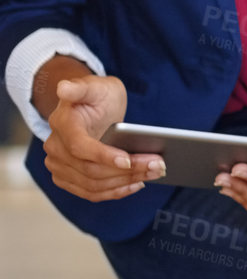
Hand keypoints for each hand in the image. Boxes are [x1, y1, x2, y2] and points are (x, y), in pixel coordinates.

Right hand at [43, 74, 163, 201]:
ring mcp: (59, 167)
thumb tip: (64, 87)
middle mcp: (55, 149)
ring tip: (154, 173)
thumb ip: (81, 87)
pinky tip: (137, 184)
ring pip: (93, 185)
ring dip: (126, 183)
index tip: (128, 160)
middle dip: (127, 170)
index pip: (80, 147)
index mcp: (62, 124)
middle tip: (159, 165)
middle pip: (91, 170)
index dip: (104, 156)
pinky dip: (115, 192)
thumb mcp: (96, 85)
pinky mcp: (68, 179)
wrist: (89, 108)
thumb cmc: (96, 96)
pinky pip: (91, 192)